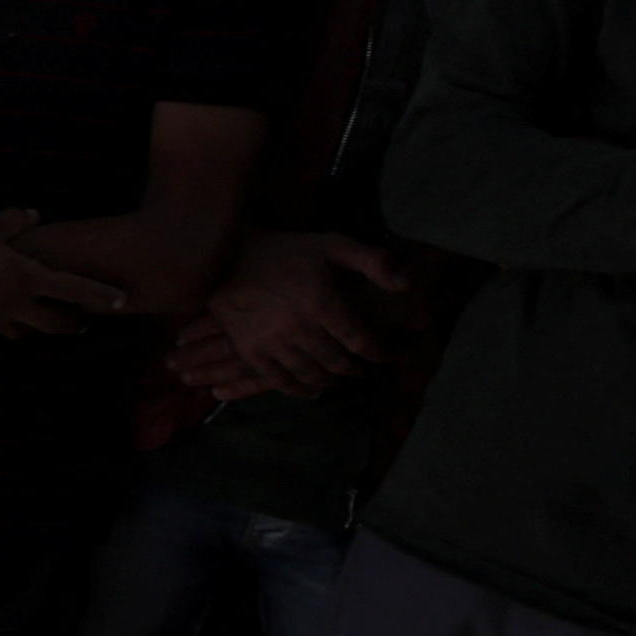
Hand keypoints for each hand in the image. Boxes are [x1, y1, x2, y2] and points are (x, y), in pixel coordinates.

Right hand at [0, 210, 129, 338]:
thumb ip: (15, 222)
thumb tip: (34, 213)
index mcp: (26, 276)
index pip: (74, 289)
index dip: (100, 295)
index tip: (121, 299)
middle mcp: (16, 303)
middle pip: (56, 323)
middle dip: (73, 324)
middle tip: (82, 322)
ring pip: (26, 332)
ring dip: (37, 327)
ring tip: (41, 320)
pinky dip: (3, 322)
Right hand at [173, 227, 404, 402]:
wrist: (229, 256)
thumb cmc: (287, 251)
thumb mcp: (332, 244)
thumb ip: (372, 261)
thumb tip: (407, 283)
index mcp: (319, 300)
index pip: (358, 339)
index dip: (376, 351)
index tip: (383, 354)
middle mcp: (296, 326)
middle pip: (336, 362)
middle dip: (355, 369)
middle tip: (362, 369)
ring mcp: (270, 341)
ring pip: (310, 374)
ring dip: (330, 381)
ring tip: (339, 377)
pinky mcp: (250, 350)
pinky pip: (279, 381)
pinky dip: (299, 390)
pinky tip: (312, 389)